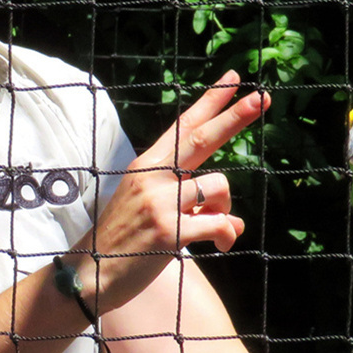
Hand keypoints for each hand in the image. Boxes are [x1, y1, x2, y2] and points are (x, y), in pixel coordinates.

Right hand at [78, 70, 269, 310]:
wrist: (89, 274)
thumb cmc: (121, 241)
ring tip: (213, 229)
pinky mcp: (171, 231)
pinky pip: (219, 224)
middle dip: (236, 117)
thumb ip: (188, 202)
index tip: (234, 79)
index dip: (211, 101)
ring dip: (225, 208)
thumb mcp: (146, 206)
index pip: (184, 126)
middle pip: (202, 138)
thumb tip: (232, 220)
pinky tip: (220, 246)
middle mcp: (153, 177)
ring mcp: (161, 203)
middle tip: (263, 98)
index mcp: (147, 166)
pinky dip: (226, 235)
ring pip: (218, 187)